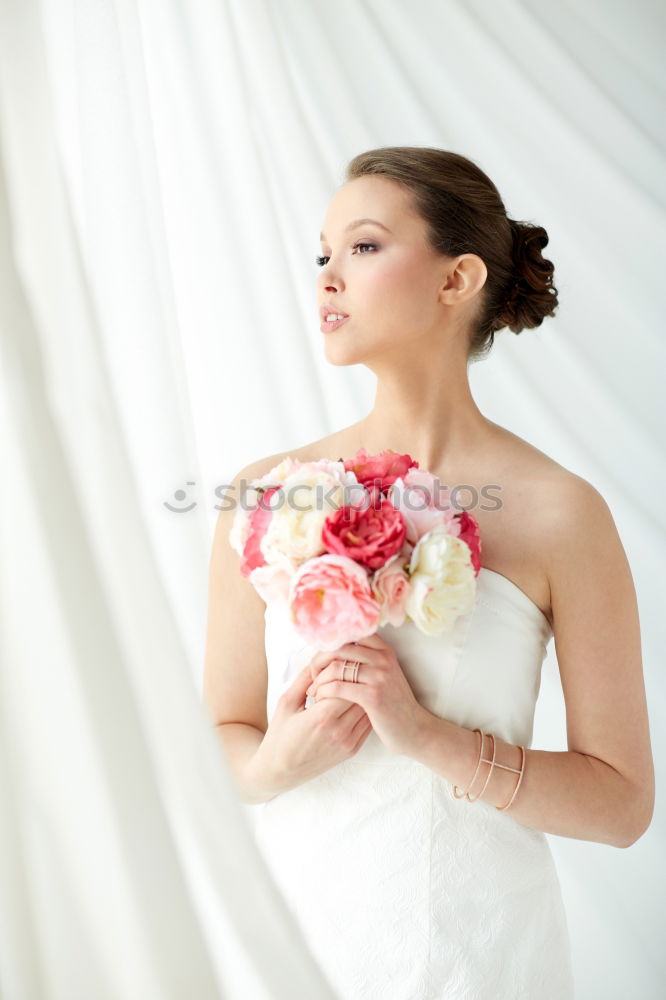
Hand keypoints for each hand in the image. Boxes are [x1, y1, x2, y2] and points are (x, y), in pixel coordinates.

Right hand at [250, 662, 373, 793]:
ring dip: (362, 694)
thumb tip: (320, 656)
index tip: (337, 664)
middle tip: (349, 670)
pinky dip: (365, 710)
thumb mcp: (286, 702)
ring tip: (354, 684)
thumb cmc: (280, 735)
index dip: (343, 671)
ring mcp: (348, 742)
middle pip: (360, 694)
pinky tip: (356, 701)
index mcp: (321, 716)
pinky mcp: (352, 750)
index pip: (346, 683)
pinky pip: (367, 724)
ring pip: (367, 708)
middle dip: (355, 680)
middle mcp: (339, 730)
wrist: (280, 771)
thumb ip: (304, 678)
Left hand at [306, 633, 427, 756]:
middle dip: (318, 662)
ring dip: (318, 680)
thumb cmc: (393, 703)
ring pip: (335, 667)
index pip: (349, 634)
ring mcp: (378, 676)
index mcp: (384, 650)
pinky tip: (320, 699)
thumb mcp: (385, 674)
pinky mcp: (372, 695)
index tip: (320, 660)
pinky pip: (337, 687)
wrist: (414, 729)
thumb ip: (366, 660)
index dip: (330, 644)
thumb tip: (333, 651)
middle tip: (311, 676)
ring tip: (313, 691)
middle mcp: (382, 658)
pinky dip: (324, 692)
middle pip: (338, 649)